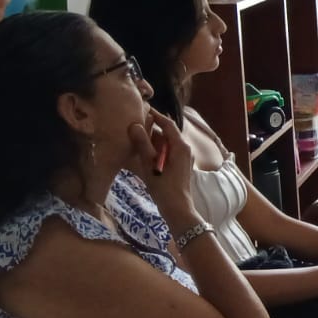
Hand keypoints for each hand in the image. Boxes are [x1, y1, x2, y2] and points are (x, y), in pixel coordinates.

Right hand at [130, 108, 196, 223]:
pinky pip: (167, 152)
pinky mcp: (179, 166)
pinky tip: (142, 154)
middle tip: (133, 126)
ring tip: (134, 139)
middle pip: (166, 133)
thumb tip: (134, 125)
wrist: (178, 208)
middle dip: (151, 129)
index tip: (142, 109)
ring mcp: (183, 158)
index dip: (155, 115)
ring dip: (152, 141)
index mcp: (181, 146)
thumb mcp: (149, 165)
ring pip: (166, 143)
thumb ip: (142, 145)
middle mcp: (185, 149)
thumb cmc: (164, 187)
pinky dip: (155, 151)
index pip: (168, 124)